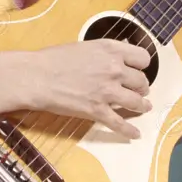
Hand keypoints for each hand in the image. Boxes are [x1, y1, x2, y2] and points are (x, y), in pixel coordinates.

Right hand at [24, 39, 152, 138]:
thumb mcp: (86, 46)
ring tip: (143, 107)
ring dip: (142, 105)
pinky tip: (135, 134)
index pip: (143, 58)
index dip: (141, 65)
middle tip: (137, 89)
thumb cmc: (55, 58)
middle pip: (142, 81)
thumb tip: (118, 57)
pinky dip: (129, 130)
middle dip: (141, 86)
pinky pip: (120, 124)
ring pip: (137, 102)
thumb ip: (105, 53)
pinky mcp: (98, 111)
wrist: (38, 76)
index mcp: (111, 50)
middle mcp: (114, 69)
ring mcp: (108, 92)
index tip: (137, 70)